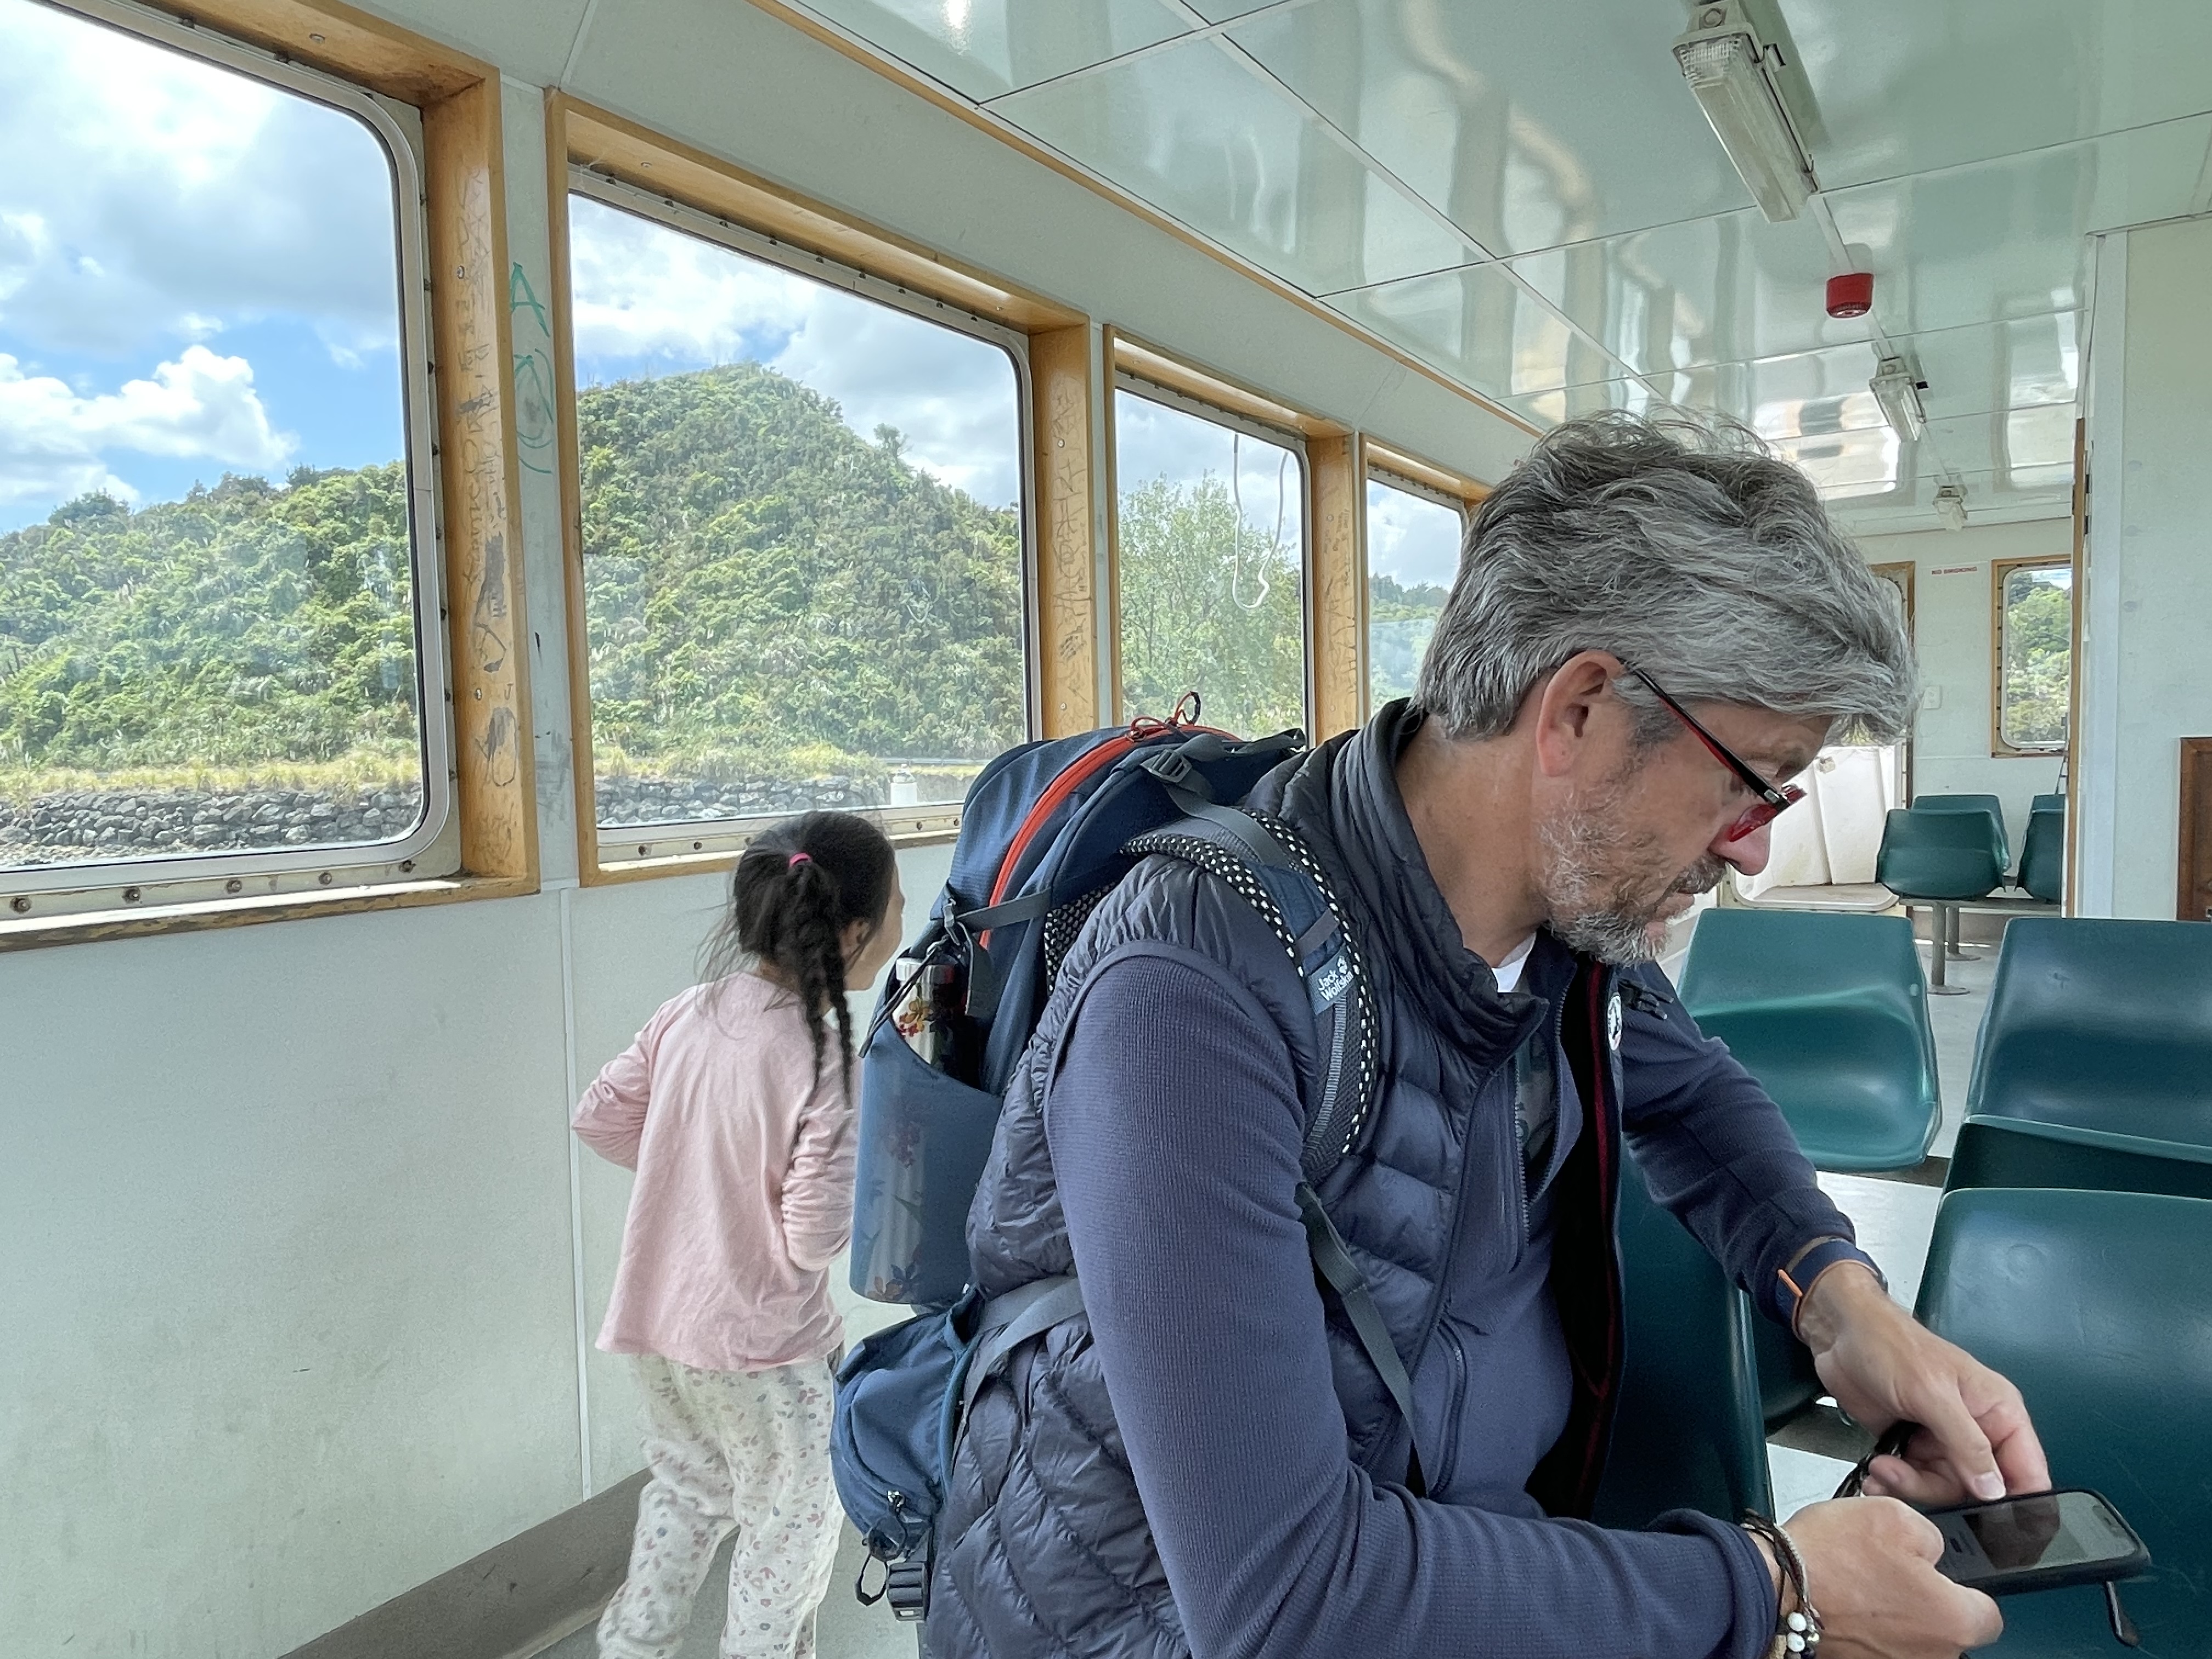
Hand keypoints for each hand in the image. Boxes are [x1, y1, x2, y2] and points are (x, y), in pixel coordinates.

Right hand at [1784, 1497, 2002, 1657]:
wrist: (1774, 1587)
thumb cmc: (1832, 1557)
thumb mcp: (1897, 1516)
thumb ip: (1934, 1537)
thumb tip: (1932, 1552)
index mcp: (1953, 1620)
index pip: (1990, 1614)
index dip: (1968, 1587)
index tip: (1944, 1574)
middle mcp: (1934, 1655)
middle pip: (1948, 1628)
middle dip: (1926, 1600)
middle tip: (1892, 1568)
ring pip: (1913, 1636)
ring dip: (1896, 1614)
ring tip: (1862, 1582)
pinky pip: (1881, 1644)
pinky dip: (1869, 1626)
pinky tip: (1847, 1601)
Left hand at [1799, 1263, 2050, 1504]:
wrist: (1841, 1333)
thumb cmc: (1890, 1344)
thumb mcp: (1932, 1393)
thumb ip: (1966, 1443)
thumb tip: (1995, 1489)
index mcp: (1998, 1411)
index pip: (2027, 1470)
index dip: (2019, 1503)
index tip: (1999, 1528)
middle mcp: (1975, 1429)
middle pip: (1979, 1489)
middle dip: (1941, 1491)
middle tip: (1909, 1478)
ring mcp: (1942, 1439)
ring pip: (1943, 1489)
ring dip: (1910, 1485)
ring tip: (1882, 1468)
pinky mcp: (1911, 1445)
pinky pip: (1914, 1480)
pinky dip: (1894, 1482)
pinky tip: (1876, 1472)